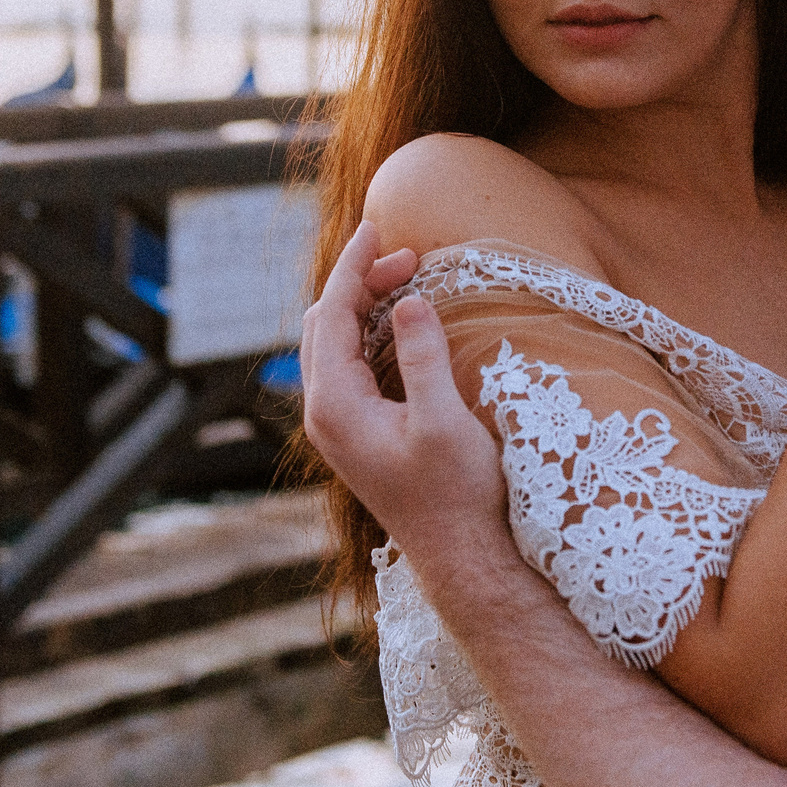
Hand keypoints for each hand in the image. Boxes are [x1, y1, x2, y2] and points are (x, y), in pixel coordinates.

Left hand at [299, 220, 508, 557]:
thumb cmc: (458, 496)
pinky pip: (347, 366)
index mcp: (336, 406)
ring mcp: (338, 427)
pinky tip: (398, 324)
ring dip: (362, 306)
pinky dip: (366, 332)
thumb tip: (407, 301)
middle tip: (406, 255)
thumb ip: (422, 358)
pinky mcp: (356, 435)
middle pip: (324, 325)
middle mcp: (326, 415)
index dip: (353, 267)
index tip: (375, 228)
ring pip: (332, 345)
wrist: (461, 558)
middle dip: (358, 281)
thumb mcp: (444, 422)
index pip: (333, 315)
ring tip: (404, 279)